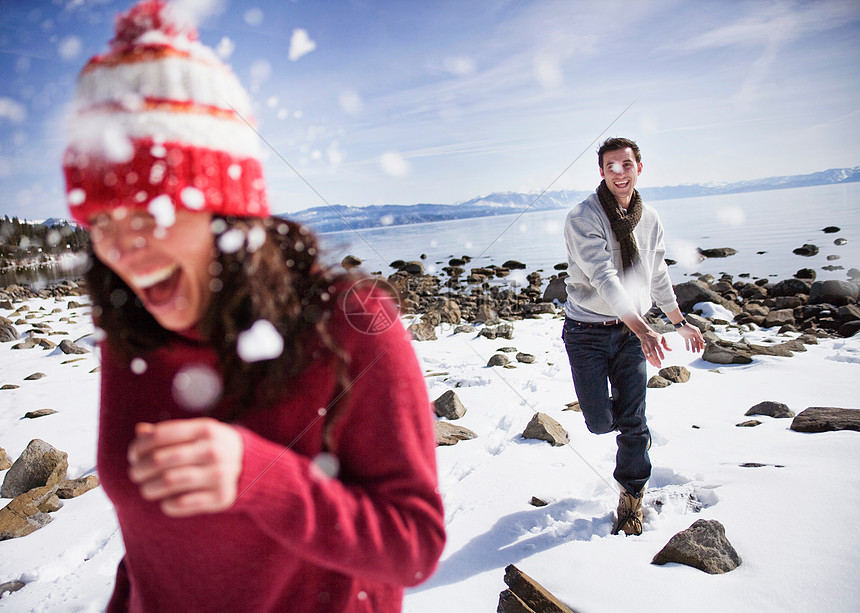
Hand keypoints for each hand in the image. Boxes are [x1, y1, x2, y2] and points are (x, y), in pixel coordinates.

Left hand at [127, 418, 242, 517]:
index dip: (139, 446)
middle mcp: (213, 450)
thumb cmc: (214, 447)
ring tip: (146, 489)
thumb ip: (170, 432)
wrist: (253, 467)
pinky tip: (166, 501)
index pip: (160, 435)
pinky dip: (168, 505)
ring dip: (149, 488)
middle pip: (160, 459)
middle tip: (135, 474)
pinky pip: (183, 503)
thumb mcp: (198, 433)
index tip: (134, 455)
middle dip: (139, 469)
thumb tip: (140, 432)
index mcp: (206, 429)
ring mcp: (219, 474)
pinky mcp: (221, 497)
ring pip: (168, 482)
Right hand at [638, 329, 671, 367]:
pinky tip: (653, 364)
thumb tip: (670, 350)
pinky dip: (649, 360)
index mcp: (656, 340)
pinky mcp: (643, 348)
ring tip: (657, 366)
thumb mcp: (662, 337)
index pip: (658, 347)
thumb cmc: (655, 336)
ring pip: (649, 355)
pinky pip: (646, 355)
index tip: (663, 358)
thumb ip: (666, 344)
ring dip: (653, 361)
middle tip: (660, 365)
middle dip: (656, 359)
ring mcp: (646, 346)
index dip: (660, 353)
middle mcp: (650, 343)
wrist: (644, 333)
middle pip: (653, 352)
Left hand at [676, 323, 704, 352]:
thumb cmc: (688, 327)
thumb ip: (699, 337)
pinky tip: (688, 350)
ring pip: (692, 343)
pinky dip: (687, 346)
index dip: (701, 344)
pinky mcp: (685, 337)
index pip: (700, 340)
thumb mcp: (695, 331)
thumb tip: (703, 341)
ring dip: (693, 347)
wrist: (680, 325)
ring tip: (693, 352)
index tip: (702, 349)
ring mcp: (689, 336)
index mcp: (697, 333)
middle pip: (696, 342)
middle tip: (698, 352)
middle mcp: (694, 334)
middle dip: (697, 347)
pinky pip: (687, 342)